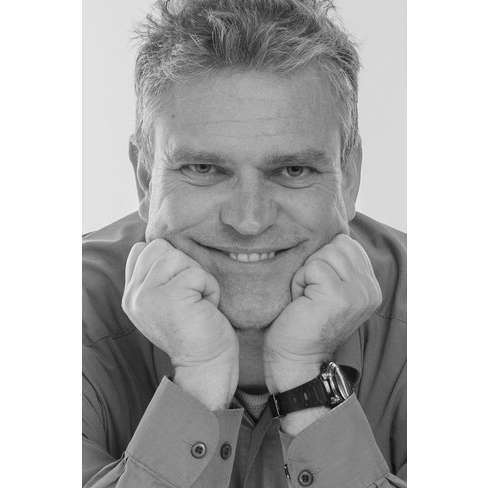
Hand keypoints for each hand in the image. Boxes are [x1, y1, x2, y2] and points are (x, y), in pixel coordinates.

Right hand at [122, 239, 238, 408]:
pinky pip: (196, 272)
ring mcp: (148, 295)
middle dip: (184, 266)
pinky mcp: (170, 297)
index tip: (180, 289)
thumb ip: (157, 275)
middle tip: (190, 296)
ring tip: (197, 302)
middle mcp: (134, 295)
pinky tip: (205, 308)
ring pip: (178, 256)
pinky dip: (209, 287)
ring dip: (197, 277)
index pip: (142, 249)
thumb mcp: (166, 300)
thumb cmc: (195, 329)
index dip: (168, 261)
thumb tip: (167, 244)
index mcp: (132, 294)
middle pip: (160, 247)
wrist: (206, 364)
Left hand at [263, 234, 381, 393]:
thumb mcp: (330, 290)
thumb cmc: (304, 322)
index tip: (318, 287)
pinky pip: (312, 267)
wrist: (296, 359)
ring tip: (306, 298)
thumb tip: (332, 232)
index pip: (348, 244)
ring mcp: (357, 292)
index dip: (324, 259)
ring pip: (324, 253)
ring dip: (306, 273)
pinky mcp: (339, 296)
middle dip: (315, 264)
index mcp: (370, 286)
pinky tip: (301, 302)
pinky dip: (299, 282)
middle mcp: (370, 289)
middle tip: (310, 293)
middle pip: (337, 244)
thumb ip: (339, 265)